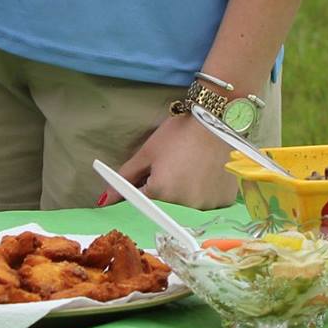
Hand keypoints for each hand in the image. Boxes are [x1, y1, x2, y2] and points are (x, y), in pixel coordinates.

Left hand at [113, 113, 240, 209]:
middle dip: (164, 191)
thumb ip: (125, 178)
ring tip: (192, 168)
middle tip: (174, 167)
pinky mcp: (223, 202)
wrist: (216, 120)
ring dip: (185, 194)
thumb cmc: (178, 133)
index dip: (144, 189)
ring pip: (187, 208)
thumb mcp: (147, 153)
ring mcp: (206, 206)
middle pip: (165, 207)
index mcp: (161, 192)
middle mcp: (184, 206)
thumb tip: (105, 200)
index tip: (151, 177)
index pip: (142, 202)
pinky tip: (206, 174)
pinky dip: (204, 194)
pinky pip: (208, 206)